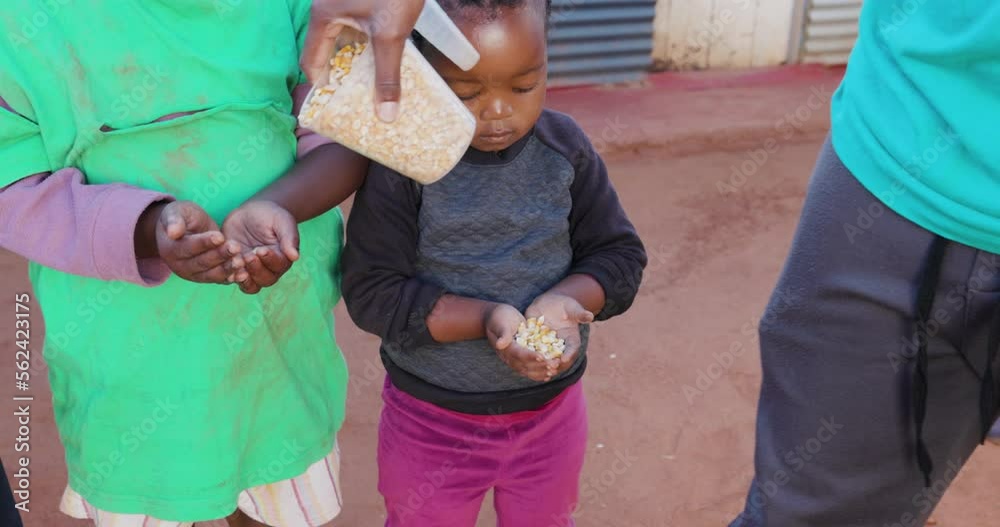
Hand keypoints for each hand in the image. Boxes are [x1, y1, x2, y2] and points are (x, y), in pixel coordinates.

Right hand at [152, 201, 243, 283]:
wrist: (187, 228)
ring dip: (228, 269)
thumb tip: (172, 232)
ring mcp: (194, 274)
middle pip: (202, 263)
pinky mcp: (207, 277)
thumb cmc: (182, 216)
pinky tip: (244, 274)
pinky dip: (232, 278)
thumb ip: (174, 220)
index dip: (204, 243)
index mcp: (170, 250)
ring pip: (212, 274)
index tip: (220, 236)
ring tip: (242, 261)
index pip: (188, 247)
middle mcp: (180, 266)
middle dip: (220, 255)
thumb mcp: (175, 212)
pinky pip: (220, 279)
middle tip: (235, 247)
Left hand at [222, 200, 299, 294]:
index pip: (279, 265)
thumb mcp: (282, 221)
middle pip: (266, 279)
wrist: (250, 213)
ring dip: (244, 278)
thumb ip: (289, 238)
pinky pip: (234, 280)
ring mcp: (252, 271)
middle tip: (248, 256)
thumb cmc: (270, 215)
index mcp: (283, 257)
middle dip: (256, 269)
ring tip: (237, 264)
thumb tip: (295, 257)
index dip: (270, 260)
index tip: (261, 250)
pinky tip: (224, 267)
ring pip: (251, 285)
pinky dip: (230, 277)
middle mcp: (269, 269)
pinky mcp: (236, 269)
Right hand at [301, 0, 425, 121]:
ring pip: (342, 38)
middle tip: (354, 101)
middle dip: (340, 76)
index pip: (311, 60)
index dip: (321, 86)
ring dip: (354, 61)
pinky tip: (381, 59)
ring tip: (369, 87)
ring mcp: (343, 1)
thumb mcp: (391, 35)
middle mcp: (327, 8)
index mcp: (323, 16)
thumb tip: (386, 115)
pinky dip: (365, 45)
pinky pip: (354, 27)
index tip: (334, 107)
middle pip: (326, 50)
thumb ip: (386, 74)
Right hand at [484, 303, 555, 381]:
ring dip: (542, 371)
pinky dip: (539, 373)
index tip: (541, 357)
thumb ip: (503, 334)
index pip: (519, 354)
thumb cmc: (499, 317)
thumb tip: (500, 344)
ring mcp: (515, 359)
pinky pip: (529, 369)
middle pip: (525, 365)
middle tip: (554, 365)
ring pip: (528, 370)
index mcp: (505, 348)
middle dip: (540, 366)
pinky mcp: (521, 359)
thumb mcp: (501, 322)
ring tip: (554, 370)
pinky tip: (549, 375)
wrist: (496, 318)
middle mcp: (509, 357)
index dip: (530, 356)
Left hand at [525, 293, 594, 375]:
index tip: (564, 359)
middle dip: (556, 364)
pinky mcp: (536, 345)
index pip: (572, 349)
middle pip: (561, 360)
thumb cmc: (564, 305)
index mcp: (572, 339)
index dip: (569, 354)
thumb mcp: (572, 308)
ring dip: (544, 366)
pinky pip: (535, 355)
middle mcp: (561, 346)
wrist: (549, 303)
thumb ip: (579, 314)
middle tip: (551, 367)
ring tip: (539, 368)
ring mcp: (548, 347)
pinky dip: (532, 361)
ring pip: (548, 360)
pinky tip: (526, 366)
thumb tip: (590, 316)